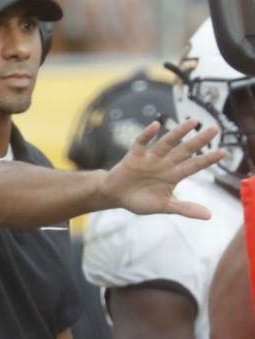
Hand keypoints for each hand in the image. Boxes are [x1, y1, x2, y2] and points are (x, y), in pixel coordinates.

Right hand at [101, 118, 225, 219]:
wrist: (115, 196)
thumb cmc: (140, 200)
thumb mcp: (164, 206)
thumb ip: (185, 208)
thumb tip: (208, 216)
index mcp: (173, 175)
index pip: (194, 165)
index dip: (207, 159)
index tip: (223, 152)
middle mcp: (165, 163)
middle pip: (185, 150)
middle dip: (199, 140)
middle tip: (215, 129)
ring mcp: (151, 158)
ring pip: (167, 143)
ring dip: (178, 132)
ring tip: (192, 122)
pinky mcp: (134, 155)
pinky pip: (142, 142)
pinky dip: (148, 134)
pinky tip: (156, 125)